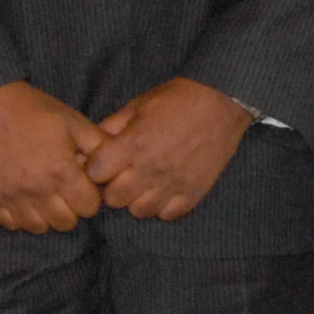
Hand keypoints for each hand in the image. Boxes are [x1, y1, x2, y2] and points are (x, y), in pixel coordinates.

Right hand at [0, 80, 106, 232]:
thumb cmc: (35, 110)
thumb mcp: (74, 121)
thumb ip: (99, 146)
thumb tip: (116, 168)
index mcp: (60, 171)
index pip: (89, 209)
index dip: (90, 197)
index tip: (83, 185)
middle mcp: (35, 189)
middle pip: (65, 224)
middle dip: (71, 209)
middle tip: (65, 191)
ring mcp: (9, 196)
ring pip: (38, 228)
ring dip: (46, 216)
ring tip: (44, 196)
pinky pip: (9, 224)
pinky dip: (18, 216)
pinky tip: (23, 199)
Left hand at [87, 77, 257, 220]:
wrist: (222, 102)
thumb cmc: (177, 99)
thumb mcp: (138, 104)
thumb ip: (112, 126)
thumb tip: (91, 144)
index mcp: (134, 143)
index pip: (95, 173)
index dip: (96, 168)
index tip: (104, 162)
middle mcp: (151, 168)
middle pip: (114, 199)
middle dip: (113, 187)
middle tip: (123, 174)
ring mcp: (174, 184)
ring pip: (139, 211)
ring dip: (137, 199)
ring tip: (144, 184)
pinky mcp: (194, 193)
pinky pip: (168, 214)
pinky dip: (162, 205)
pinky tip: (164, 190)